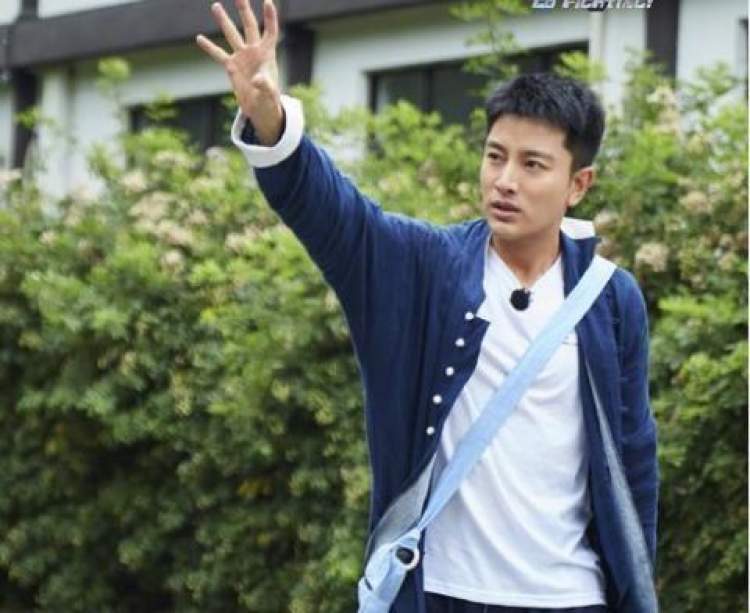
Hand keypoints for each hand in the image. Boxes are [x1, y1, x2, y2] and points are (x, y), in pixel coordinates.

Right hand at [196, 0, 282, 145]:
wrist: (259, 108)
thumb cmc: (269, 99)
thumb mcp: (269, 93)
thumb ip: (265, 85)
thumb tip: (256, 79)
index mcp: (267, 54)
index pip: (270, 31)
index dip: (270, 17)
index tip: (268, 1)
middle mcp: (254, 51)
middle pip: (250, 26)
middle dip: (244, 11)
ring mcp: (242, 56)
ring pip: (232, 35)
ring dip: (224, 21)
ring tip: (216, 6)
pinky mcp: (231, 66)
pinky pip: (218, 54)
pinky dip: (209, 47)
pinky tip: (199, 38)